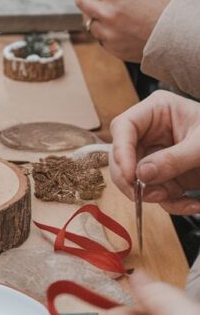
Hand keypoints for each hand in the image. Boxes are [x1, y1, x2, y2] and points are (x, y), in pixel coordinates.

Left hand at [77, 0, 174, 61]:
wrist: (176, 32)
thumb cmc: (162, 3)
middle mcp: (108, 11)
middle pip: (81, 0)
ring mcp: (108, 31)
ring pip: (87, 19)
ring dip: (96, 16)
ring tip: (114, 15)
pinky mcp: (111, 46)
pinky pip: (98, 36)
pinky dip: (105, 32)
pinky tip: (120, 28)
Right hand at [110, 90, 199, 212]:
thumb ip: (173, 159)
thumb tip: (142, 176)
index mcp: (157, 110)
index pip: (124, 127)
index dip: (121, 151)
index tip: (130, 175)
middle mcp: (151, 132)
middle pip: (123, 155)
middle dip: (133, 179)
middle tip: (142, 196)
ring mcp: (157, 154)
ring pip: (138, 179)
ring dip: (155, 194)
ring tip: (177, 198)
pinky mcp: (167, 175)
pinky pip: (158, 192)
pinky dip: (173, 203)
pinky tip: (193, 203)